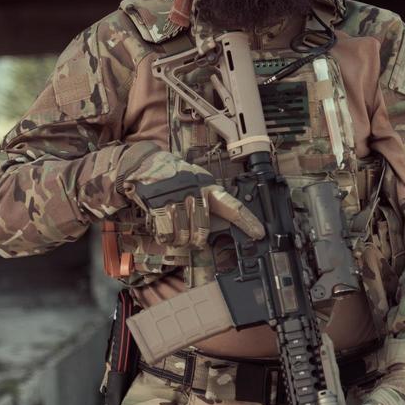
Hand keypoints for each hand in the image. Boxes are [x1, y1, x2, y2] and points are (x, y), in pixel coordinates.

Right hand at [117, 143, 263, 246]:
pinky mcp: (158, 202)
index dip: (248, 221)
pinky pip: (166, 231)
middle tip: (194, 242)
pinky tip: (165, 233)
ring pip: (184, 232)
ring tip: (177, 236)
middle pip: (203, 227)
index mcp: (208, 186)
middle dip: (198, 240)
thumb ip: (208, 199)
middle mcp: (195, 190)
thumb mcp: (196, 181)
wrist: (145, 163)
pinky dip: (165, 237)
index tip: (260, 234)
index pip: (233, 205)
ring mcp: (176, 196)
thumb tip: (223, 223)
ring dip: (180, 240)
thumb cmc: (174, 175)